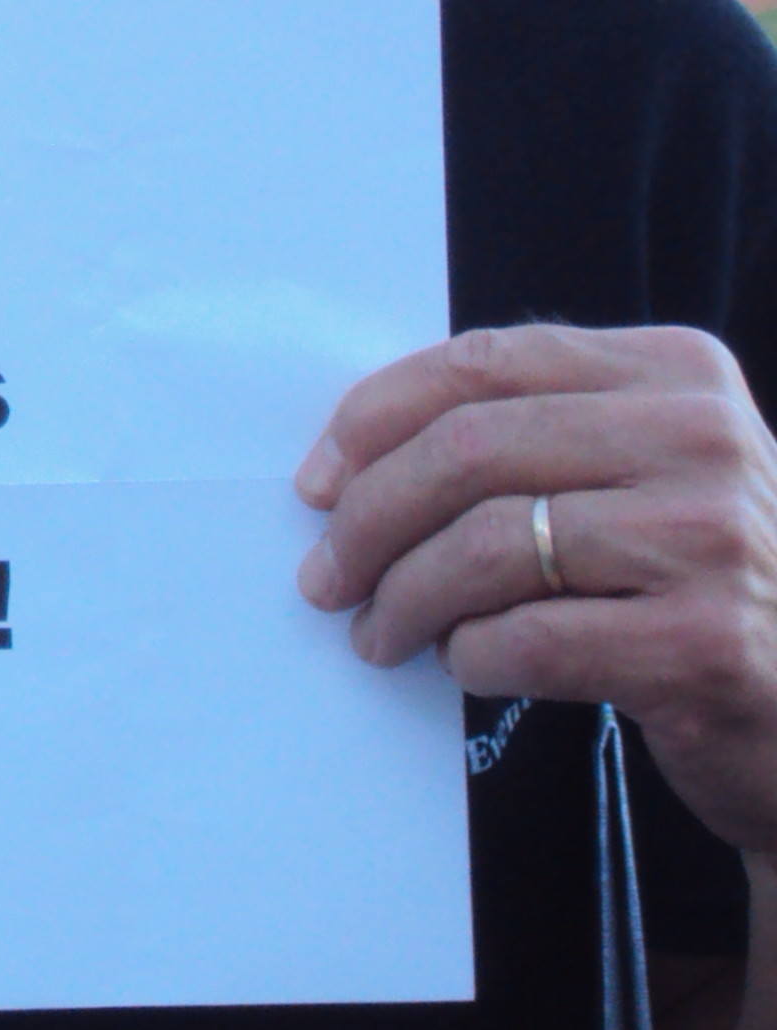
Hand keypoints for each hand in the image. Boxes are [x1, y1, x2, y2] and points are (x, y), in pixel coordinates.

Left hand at [300, 325, 776, 854]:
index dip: (374, 419)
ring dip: (404, 598)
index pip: (484, 365)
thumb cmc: (702, 582)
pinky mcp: (707, 644)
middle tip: (325, 577)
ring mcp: (714, 540)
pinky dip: (472, 655)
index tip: (316, 481)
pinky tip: (464, 665)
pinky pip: (531, 639)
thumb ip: (535, 436)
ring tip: (379, 633)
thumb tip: (350, 460)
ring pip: (488, 546)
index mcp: (679, 373)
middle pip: (469, 451)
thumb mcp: (647, 473)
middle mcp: (706, 440)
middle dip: (368, 519)